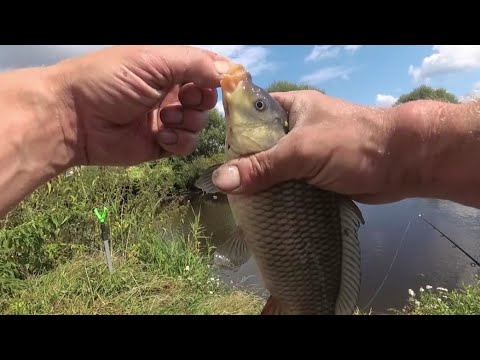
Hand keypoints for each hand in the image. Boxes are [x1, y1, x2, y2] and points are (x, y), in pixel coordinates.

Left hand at [55, 45, 232, 165]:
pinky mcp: (161, 144)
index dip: (220, 77)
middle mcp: (170, 91)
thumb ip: (195, 64)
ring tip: (164, 118)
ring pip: (199, 123)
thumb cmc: (110, 80)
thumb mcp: (154, 60)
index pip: (207, 70)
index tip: (229, 86)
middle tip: (182, 99)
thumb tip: (232, 71)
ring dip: (187, 121)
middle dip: (200, 100)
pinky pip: (186, 145)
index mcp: (168, 66)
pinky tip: (161, 136)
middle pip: (207, 99)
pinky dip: (179, 141)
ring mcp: (166, 119)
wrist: (74, 118)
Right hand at [211, 90, 408, 203]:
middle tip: (226, 192)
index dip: (232, 137)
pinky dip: (279, 197)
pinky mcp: (317, 176)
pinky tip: (264, 212)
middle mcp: (295, 129)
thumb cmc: (352, 144)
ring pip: (275, 170)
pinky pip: (290, 185)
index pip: (250, 118)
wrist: (404, 163)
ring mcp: (307, 154)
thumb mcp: (302, 151)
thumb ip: (263, 166)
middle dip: (245, 169)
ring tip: (241, 207)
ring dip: (263, 187)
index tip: (216, 161)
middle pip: (260, 149)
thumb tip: (220, 181)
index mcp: (290, 108)